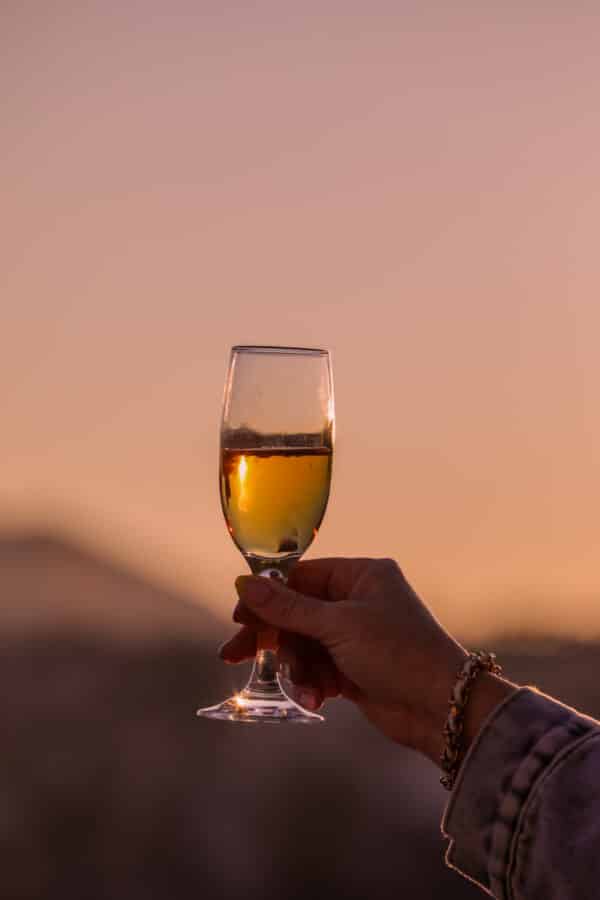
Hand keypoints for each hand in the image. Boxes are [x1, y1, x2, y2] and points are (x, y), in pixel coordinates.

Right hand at [220, 558, 479, 762]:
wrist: (443, 708)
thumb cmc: (398, 653)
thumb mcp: (338, 626)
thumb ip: (288, 607)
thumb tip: (244, 584)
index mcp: (362, 575)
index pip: (301, 577)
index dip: (267, 597)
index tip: (239, 617)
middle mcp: (358, 601)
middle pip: (297, 613)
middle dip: (274, 638)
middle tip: (234, 654)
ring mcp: (357, 636)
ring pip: (304, 645)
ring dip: (298, 668)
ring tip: (305, 688)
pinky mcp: (355, 668)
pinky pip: (318, 669)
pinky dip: (313, 683)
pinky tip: (316, 699)